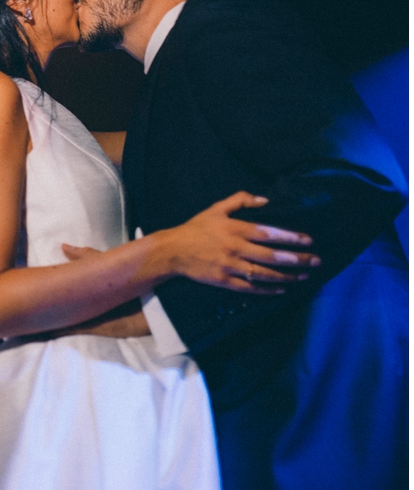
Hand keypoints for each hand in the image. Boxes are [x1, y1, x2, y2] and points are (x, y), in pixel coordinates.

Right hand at [154, 192, 319, 293]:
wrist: (173, 250)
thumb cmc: (196, 228)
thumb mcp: (215, 209)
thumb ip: (240, 200)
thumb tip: (265, 200)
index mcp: (234, 228)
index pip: (268, 233)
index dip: (290, 237)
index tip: (308, 240)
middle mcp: (235, 248)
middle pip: (271, 255)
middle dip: (296, 259)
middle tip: (315, 261)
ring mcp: (230, 266)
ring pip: (264, 273)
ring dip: (287, 275)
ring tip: (304, 276)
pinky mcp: (224, 281)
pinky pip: (250, 287)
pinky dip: (267, 289)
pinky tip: (282, 288)